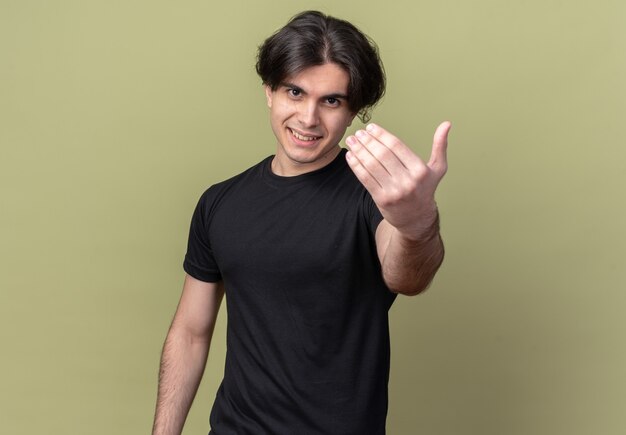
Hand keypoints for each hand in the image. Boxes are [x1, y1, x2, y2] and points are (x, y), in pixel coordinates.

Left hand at [345, 121, 450, 239]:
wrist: (416, 218)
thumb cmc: (425, 189)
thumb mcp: (437, 169)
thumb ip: (440, 146)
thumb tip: (446, 124)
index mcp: (420, 170)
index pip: (396, 146)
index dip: (381, 135)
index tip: (371, 127)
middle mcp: (408, 181)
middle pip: (382, 155)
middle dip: (367, 141)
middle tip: (359, 133)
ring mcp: (394, 192)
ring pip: (372, 166)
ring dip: (359, 151)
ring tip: (352, 141)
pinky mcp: (382, 200)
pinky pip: (365, 178)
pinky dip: (356, 165)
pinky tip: (350, 156)